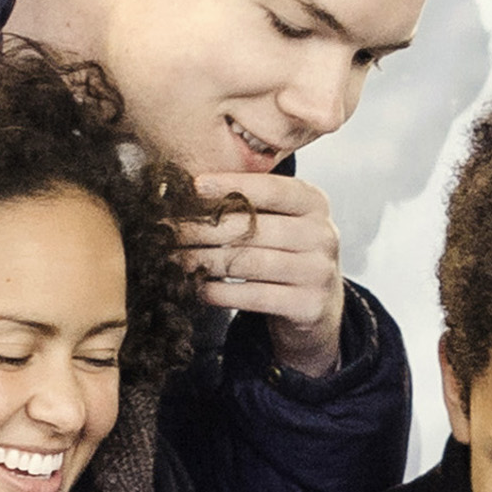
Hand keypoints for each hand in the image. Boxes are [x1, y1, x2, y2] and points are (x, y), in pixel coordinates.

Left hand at [188, 168, 348, 374]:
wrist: (317, 307)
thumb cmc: (286, 255)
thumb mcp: (281, 223)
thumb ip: (251, 206)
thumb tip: (192, 190)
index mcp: (315, 204)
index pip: (271, 189)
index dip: (233, 185)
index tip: (194, 185)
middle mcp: (322, 234)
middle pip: (253, 228)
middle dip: (204, 228)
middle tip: (168, 230)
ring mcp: (318, 271)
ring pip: (248, 262)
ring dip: (204, 261)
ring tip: (175, 259)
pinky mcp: (308, 304)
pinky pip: (252, 295)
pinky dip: (219, 291)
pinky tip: (197, 287)